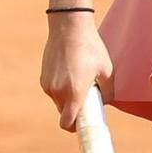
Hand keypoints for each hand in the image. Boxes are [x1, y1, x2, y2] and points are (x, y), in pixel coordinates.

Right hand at [40, 12, 114, 132]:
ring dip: (67, 96)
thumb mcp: (107, 69)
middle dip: (74, 109)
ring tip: (78, 77)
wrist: (69, 25)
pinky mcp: (43, 76)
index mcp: (73, 93)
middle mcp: (57, 92)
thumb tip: (104, 102)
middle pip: (64, 112)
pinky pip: (53, 89)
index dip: (75, 127)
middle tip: (87, 94)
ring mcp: (48, 84)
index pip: (67, 124)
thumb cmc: (91, 47)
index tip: (83, 121)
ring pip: (58, 101)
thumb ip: (108, 91)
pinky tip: (70, 69)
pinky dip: (60, 86)